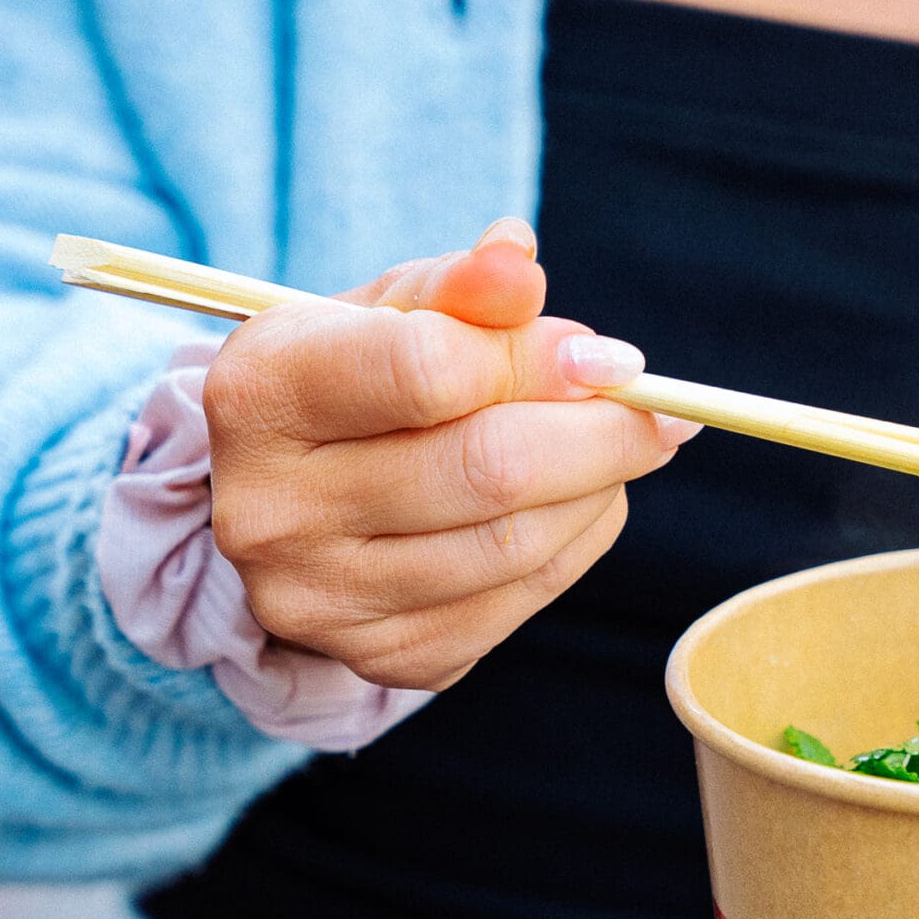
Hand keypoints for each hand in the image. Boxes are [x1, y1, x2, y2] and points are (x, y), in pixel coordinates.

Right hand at [201, 217, 696, 690]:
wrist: (295, 499)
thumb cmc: (357, 382)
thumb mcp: (389, 312)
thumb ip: (460, 284)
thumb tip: (520, 261)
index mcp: (259, 393)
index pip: (427, 371)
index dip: (540, 359)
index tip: (608, 360)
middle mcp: (273, 508)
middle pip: (489, 470)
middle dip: (601, 435)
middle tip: (658, 412)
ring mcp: (325, 599)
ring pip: (519, 543)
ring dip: (600, 489)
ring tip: (619, 449)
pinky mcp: (387, 657)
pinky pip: (525, 597)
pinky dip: (579, 541)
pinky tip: (581, 502)